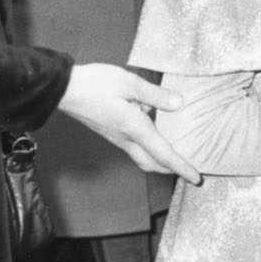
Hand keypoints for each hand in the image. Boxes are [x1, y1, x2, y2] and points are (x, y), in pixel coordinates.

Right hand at [58, 63, 200, 183]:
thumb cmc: (95, 84)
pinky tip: (153, 135)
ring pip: (142, 156)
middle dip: (171, 169)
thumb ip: (155, 95)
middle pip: (152, 163)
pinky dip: (149, 149)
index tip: (196, 178)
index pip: (163, 154)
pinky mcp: (110, 132)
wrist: (64, 89)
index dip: (181, 167)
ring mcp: (116, 137)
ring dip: (160, 160)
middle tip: (188, 171)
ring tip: (176, 156)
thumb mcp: (129, 83)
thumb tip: (179, 103)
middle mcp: (125, 138)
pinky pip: (134, 147)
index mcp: (134, 128)